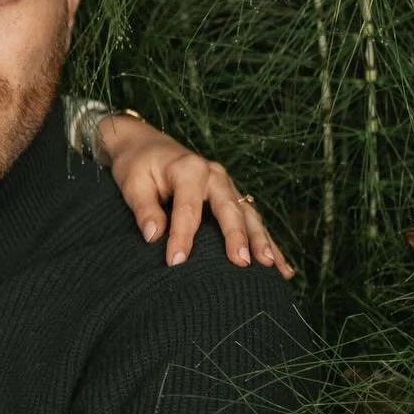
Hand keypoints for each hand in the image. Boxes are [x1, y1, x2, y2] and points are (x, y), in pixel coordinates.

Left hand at [96, 116, 294, 278]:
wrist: (146, 145)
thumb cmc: (137, 166)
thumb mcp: (132, 184)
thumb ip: (144, 209)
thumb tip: (153, 236)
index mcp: (189, 169)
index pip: (187, 208)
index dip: (181, 236)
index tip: (176, 262)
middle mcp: (214, 175)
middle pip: (229, 209)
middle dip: (238, 237)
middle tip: (243, 263)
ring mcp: (227, 185)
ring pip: (249, 216)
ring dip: (261, 241)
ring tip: (271, 267)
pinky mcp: (231, 196)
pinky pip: (253, 221)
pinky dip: (267, 243)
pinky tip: (282, 268)